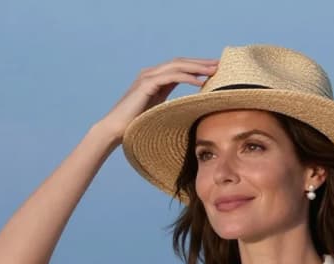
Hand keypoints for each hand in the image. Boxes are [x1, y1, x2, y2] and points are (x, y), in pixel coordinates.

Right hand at [103, 57, 218, 141]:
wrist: (115, 130)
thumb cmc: (135, 126)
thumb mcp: (157, 112)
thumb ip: (168, 104)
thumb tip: (186, 109)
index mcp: (155, 79)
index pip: (179, 68)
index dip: (196, 67)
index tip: (213, 70)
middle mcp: (151, 74)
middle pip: (181, 62)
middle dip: (200, 63)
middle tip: (219, 63)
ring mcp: (148, 77)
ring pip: (177, 66)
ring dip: (197, 67)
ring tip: (213, 70)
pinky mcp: (146, 84)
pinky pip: (171, 77)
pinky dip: (186, 77)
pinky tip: (199, 82)